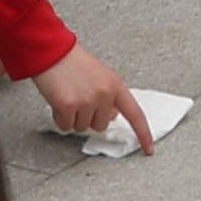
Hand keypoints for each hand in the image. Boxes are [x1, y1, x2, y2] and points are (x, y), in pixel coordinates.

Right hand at [33, 47, 147, 145]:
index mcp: (115, 85)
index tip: (149, 150)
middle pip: (101, 125)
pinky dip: (60, 118)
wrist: (52, 51)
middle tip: (79, 96)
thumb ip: (110, 96)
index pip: (135, 114)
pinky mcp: (68, 105)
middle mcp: (104, 94)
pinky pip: (66, 127)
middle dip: (89, 116)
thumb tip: (113, 116)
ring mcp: (86, 100)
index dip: (143, 134)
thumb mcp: (101, 75)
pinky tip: (59, 100)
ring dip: (73, 117)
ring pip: (82, 128)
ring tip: (68, 95)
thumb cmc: (74, 63)